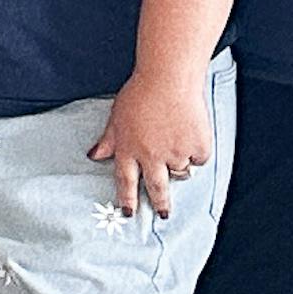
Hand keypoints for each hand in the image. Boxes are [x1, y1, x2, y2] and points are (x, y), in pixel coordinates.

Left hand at [90, 65, 217, 216]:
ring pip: (180, 172)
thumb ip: (108, 140)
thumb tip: (93, 156)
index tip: (129, 213)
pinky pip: (199, 159)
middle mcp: (151, 155)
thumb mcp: (117, 117)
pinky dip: (196, 152)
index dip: (127, 199)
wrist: (169, 79)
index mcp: (128, 148)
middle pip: (156, 187)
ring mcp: (175, 153)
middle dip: (160, 203)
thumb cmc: (140, 93)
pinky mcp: (197, 147)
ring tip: (177, 147)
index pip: (125, 181)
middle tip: (164, 214)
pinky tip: (192, 134)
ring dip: (178, 166)